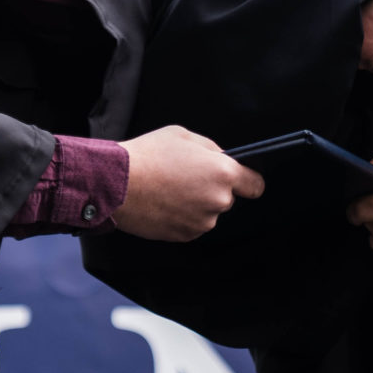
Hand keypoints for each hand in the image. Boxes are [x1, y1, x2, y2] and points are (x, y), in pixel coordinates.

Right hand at [113, 127, 265, 242]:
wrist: (117, 184)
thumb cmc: (148, 156)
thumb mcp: (184, 136)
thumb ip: (210, 150)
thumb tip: (221, 159)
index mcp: (223, 173)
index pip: (255, 185)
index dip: (248, 181)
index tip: (242, 181)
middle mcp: (218, 201)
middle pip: (226, 198)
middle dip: (212, 189)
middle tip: (186, 177)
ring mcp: (202, 221)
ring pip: (207, 212)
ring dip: (196, 204)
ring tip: (170, 190)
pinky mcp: (185, 236)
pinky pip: (191, 225)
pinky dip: (182, 217)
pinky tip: (164, 203)